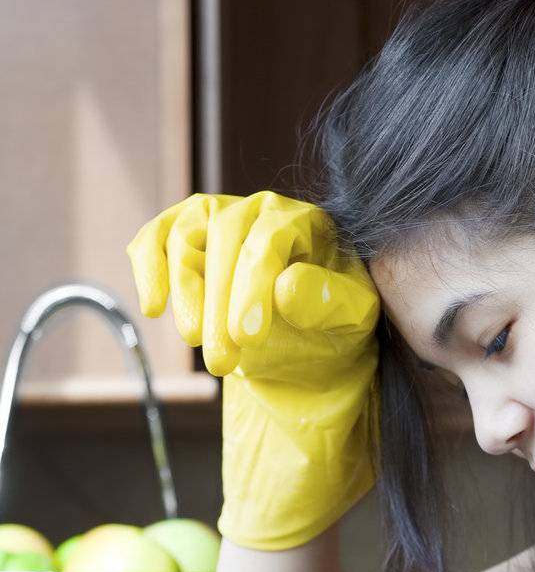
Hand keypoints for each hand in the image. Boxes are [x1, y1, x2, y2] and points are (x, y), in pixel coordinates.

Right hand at [126, 190, 381, 549]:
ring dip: (184, 291)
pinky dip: (148, 268)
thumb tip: (287, 288)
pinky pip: (155, 239)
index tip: (247, 337)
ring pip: (185, 236)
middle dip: (219, 302)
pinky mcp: (185, 240)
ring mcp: (219, 218)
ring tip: (193, 343)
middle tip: (221, 363)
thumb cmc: (333, 332)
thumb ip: (326, 303)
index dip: (254, 286)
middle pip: (226, 236)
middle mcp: (261, 209)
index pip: (272, 239)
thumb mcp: (348, 325)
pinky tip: (153, 307)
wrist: (307, 350)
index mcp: (307, 222)